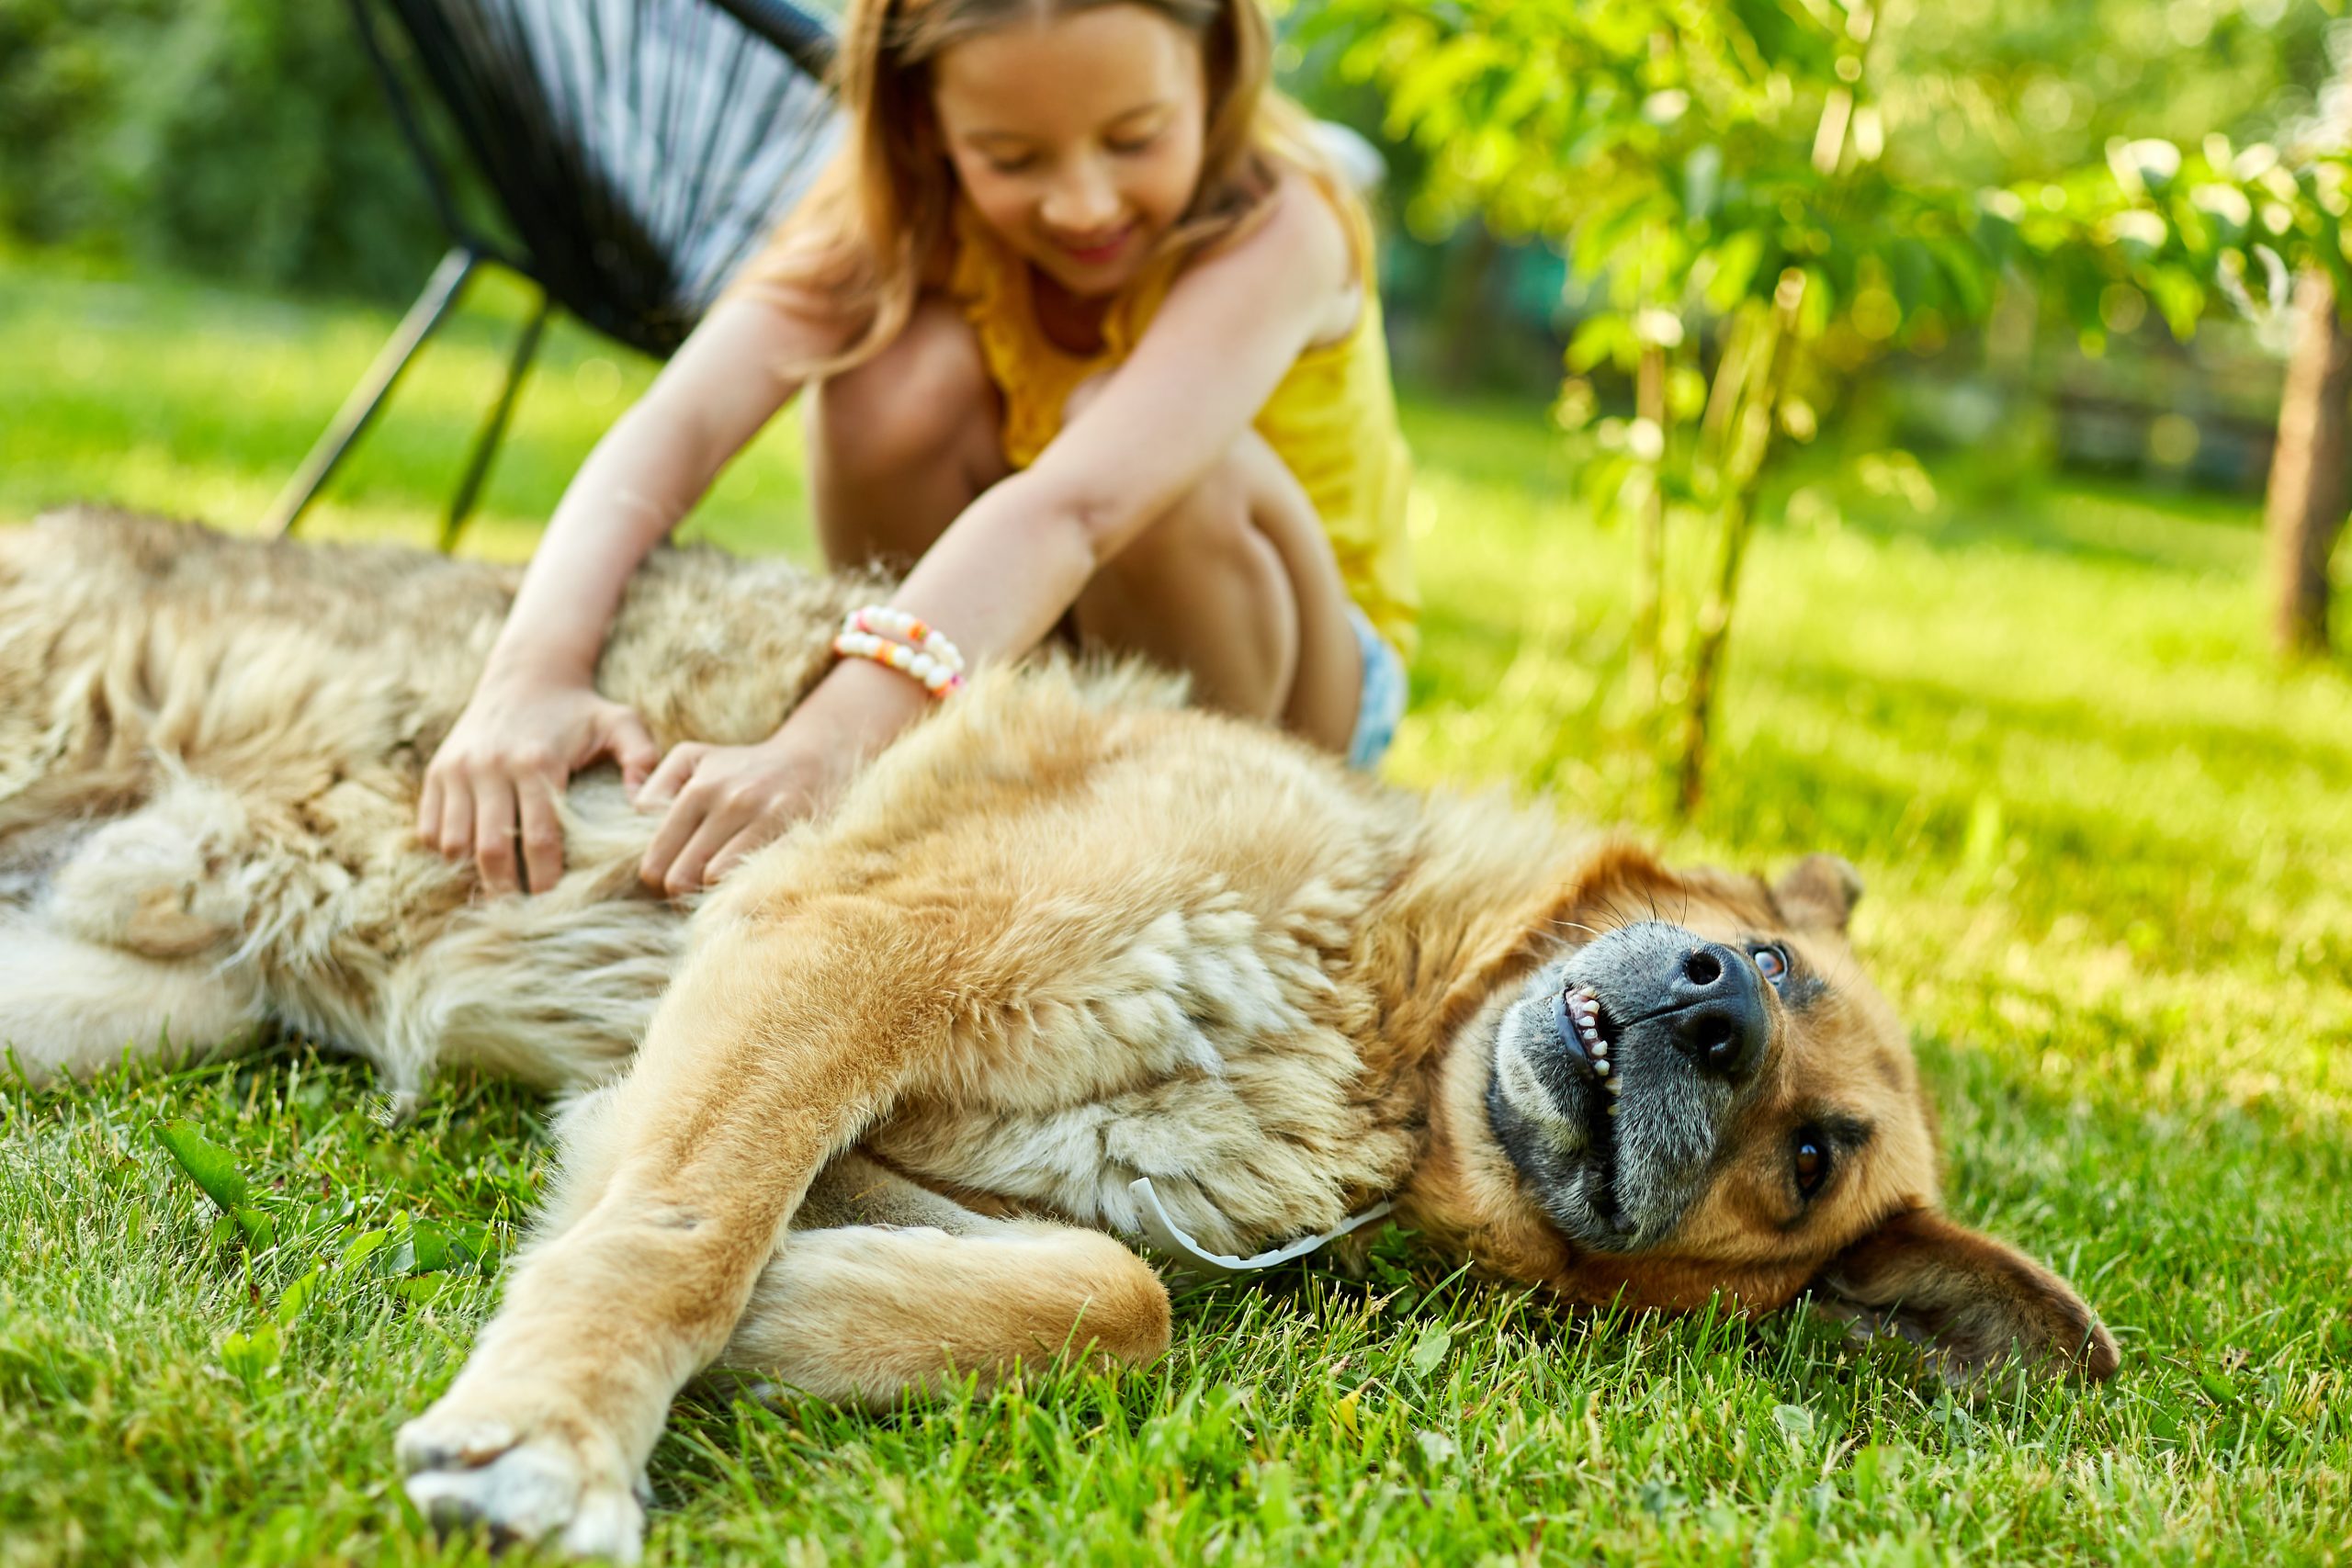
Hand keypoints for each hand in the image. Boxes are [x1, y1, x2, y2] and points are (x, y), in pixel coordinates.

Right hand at [419, 676, 660, 894]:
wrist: (526, 674)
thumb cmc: (580, 709)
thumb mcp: (621, 722)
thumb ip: (642, 758)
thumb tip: (646, 807)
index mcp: (537, 761)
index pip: (539, 836)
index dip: (546, 877)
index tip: (557, 905)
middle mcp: (491, 766)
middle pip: (491, 848)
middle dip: (506, 889)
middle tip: (522, 917)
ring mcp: (458, 769)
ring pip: (454, 843)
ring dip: (472, 874)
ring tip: (497, 895)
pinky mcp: (436, 772)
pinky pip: (430, 828)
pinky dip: (446, 853)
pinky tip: (471, 865)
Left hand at [634, 656, 929, 895]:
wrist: (814, 759)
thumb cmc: (744, 765)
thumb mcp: (693, 757)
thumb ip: (654, 783)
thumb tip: (634, 813)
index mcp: (699, 788)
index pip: (658, 857)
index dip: (656, 877)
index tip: (666, 877)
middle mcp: (731, 803)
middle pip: (681, 877)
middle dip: (680, 890)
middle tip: (688, 888)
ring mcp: (766, 821)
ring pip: (716, 882)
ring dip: (711, 893)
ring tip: (714, 888)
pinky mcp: (796, 836)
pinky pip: (757, 879)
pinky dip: (743, 891)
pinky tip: (741, 886)